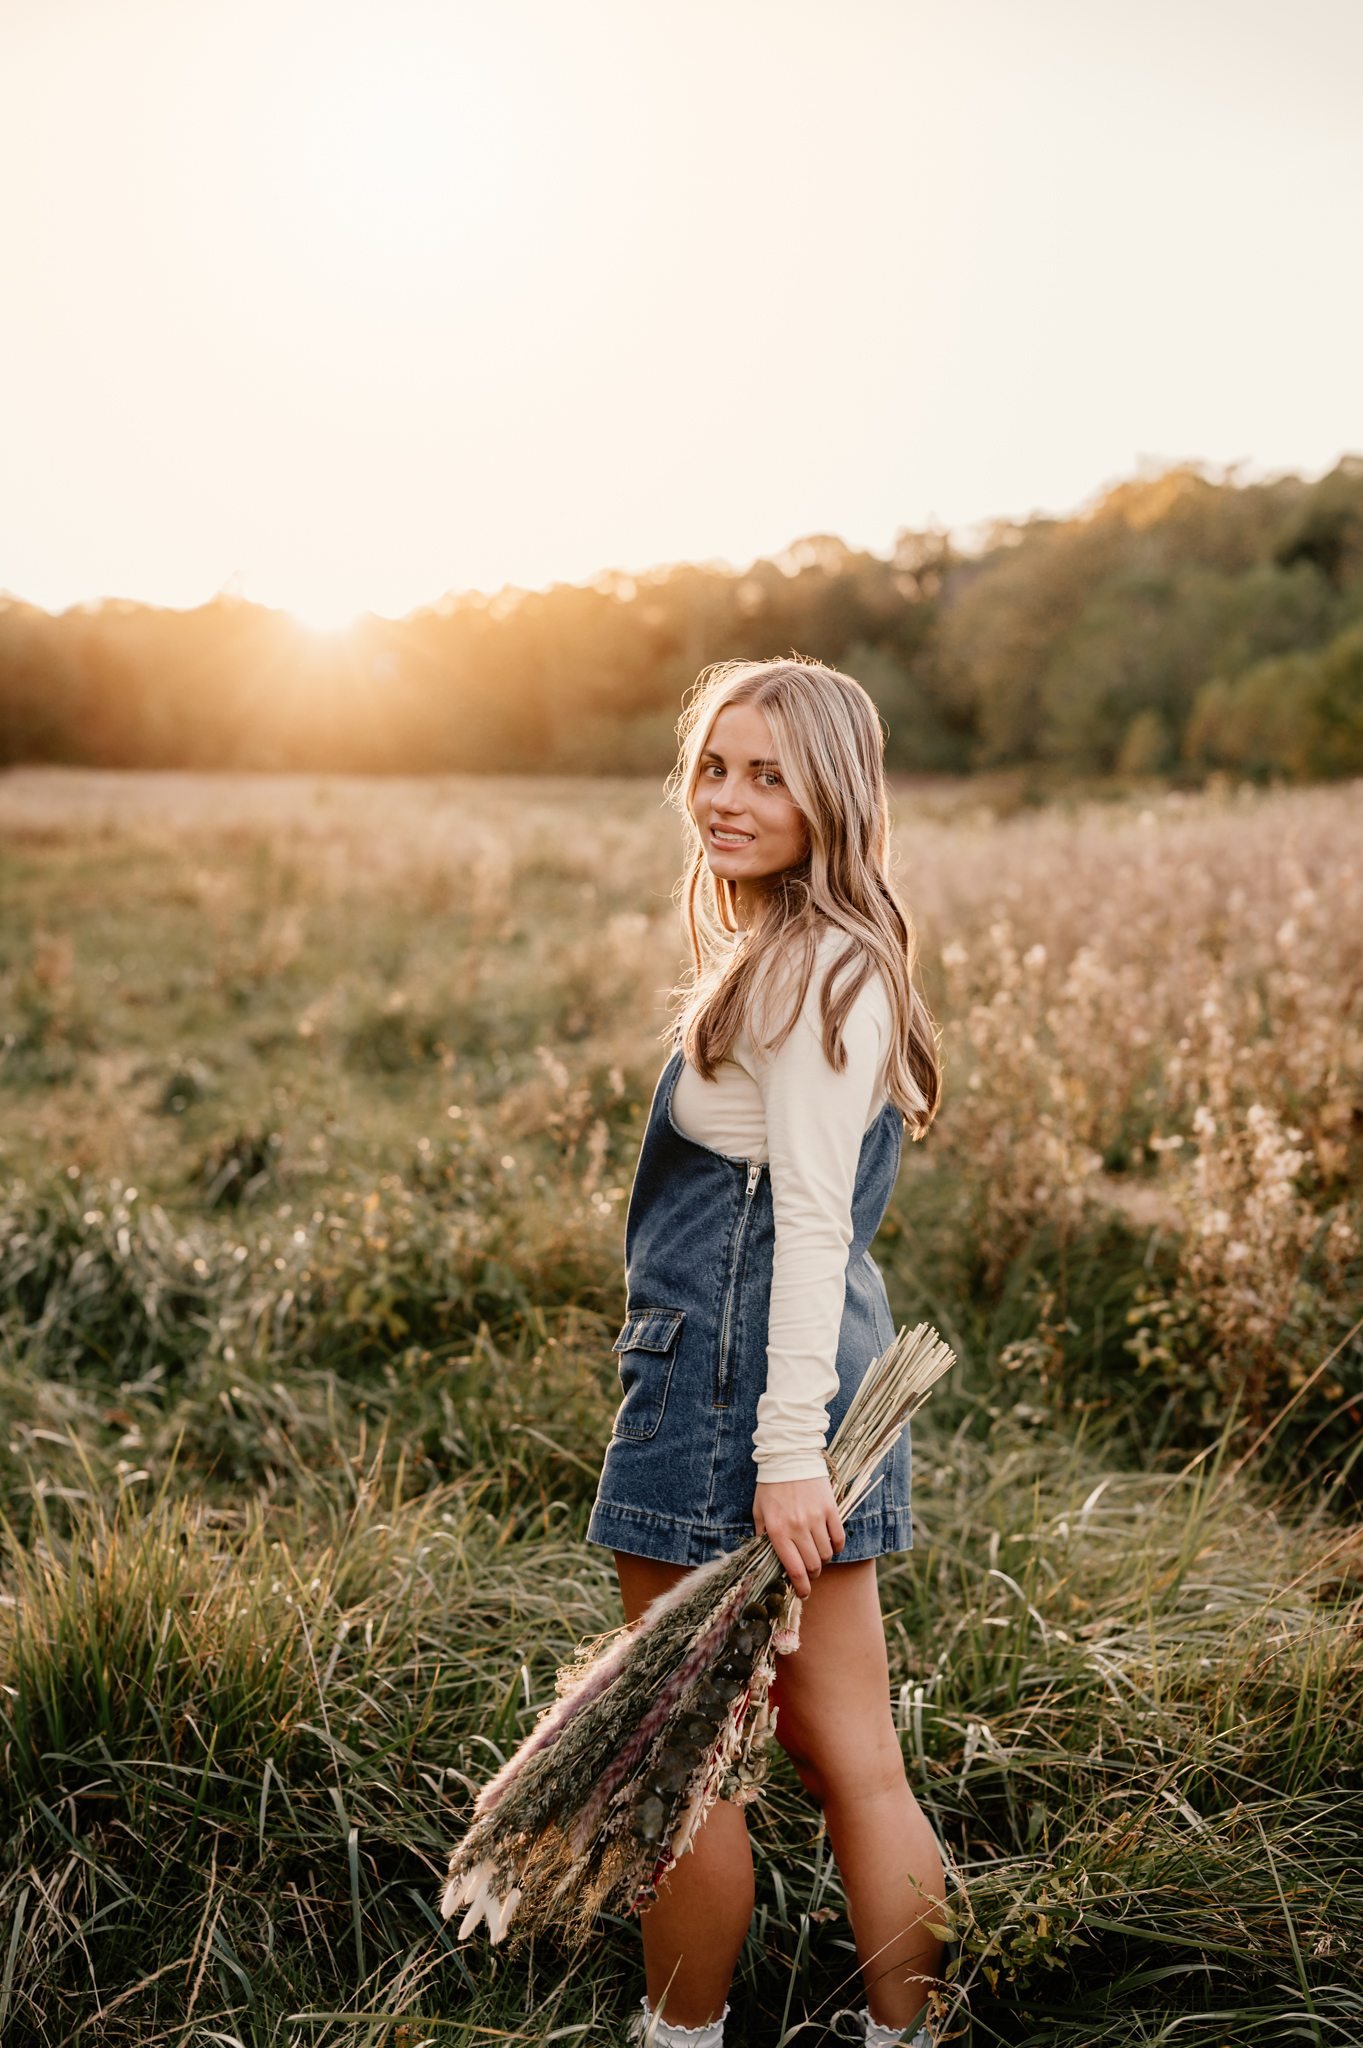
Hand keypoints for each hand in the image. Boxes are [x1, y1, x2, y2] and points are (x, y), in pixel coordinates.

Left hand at [752, 1475, 844, 1599]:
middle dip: (812, 1575)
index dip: (800, 1586)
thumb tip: (768, 1558)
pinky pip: (839, 1538)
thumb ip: (763, 1536)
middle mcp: (798, 1527)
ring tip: (817, 1556)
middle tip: (809, 1573)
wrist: (789, 1457)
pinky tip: (830, 1544)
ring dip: (823, 1560)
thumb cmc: (770, 1486)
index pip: (794, 1569)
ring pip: (827, 1554)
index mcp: (778, 1531)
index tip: (802, 1593)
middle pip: (813, 1565)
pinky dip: (836, 1546)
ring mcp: (817, 1518)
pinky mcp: (831, 1509)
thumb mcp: (759, 1511)